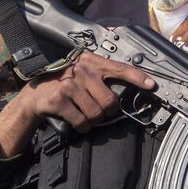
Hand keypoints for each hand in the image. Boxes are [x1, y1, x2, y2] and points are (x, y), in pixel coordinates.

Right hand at [0, 52, 155, 156]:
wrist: (35, 94)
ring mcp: (70, 85)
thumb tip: (129, 90)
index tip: (152, 85)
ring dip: (93, 120)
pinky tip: (76, 121)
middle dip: (108, 111)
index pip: (120, 68)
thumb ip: (102, 77)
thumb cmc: (64, 84)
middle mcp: (82, 70)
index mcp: (91, 61)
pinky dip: (82, 127)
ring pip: (97, 114)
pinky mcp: (60, 100)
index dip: (138, 78)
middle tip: (100, 110)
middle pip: (111, 101)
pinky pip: (82, 122)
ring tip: (84, 114)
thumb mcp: (83, 73)